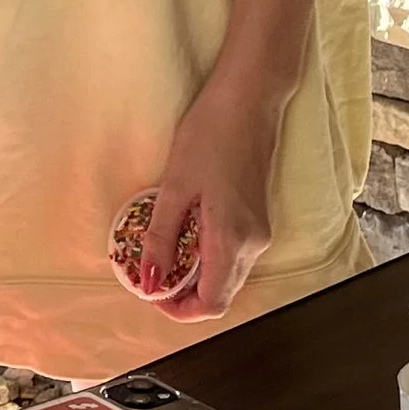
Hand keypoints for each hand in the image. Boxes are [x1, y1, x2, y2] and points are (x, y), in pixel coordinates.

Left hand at [141, 75, 285, 320]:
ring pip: (227, 276)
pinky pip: (233, 255)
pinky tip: (184, 233)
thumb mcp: (175, 186)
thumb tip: (148, 280)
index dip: (179, 308)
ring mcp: (261, 232)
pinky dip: (207, 257)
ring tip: (160, 250)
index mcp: (232, 239)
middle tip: (149, 272)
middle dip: (184, 294)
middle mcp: (254, 244)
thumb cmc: (210, 134)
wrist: (249, 100)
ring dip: (195, 275)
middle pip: (221, 294)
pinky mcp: (259, 220)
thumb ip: (161, 237)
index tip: (149, 291)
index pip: (212, 303)